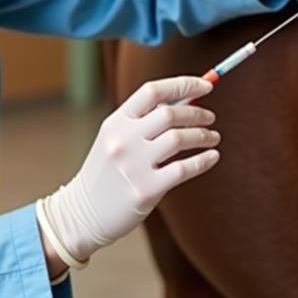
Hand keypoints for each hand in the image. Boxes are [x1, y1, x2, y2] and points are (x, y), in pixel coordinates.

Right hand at [37, 76, 219, 267]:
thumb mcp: (116, 139)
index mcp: (116, 122)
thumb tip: (188, 101)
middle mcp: (123, 140)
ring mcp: (133, 165)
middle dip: (198, 113)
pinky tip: (212, 156)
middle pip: (170, 114)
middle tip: (211, 118)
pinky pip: (184, 169)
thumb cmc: (107, 172)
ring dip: (204, 135)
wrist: (83, 213)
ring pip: (179, 139)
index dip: (184, 85)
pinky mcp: (146, 190)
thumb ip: (145, 120)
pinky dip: (204, 160)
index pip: (153, 91)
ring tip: (214, 137)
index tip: (206, 86)